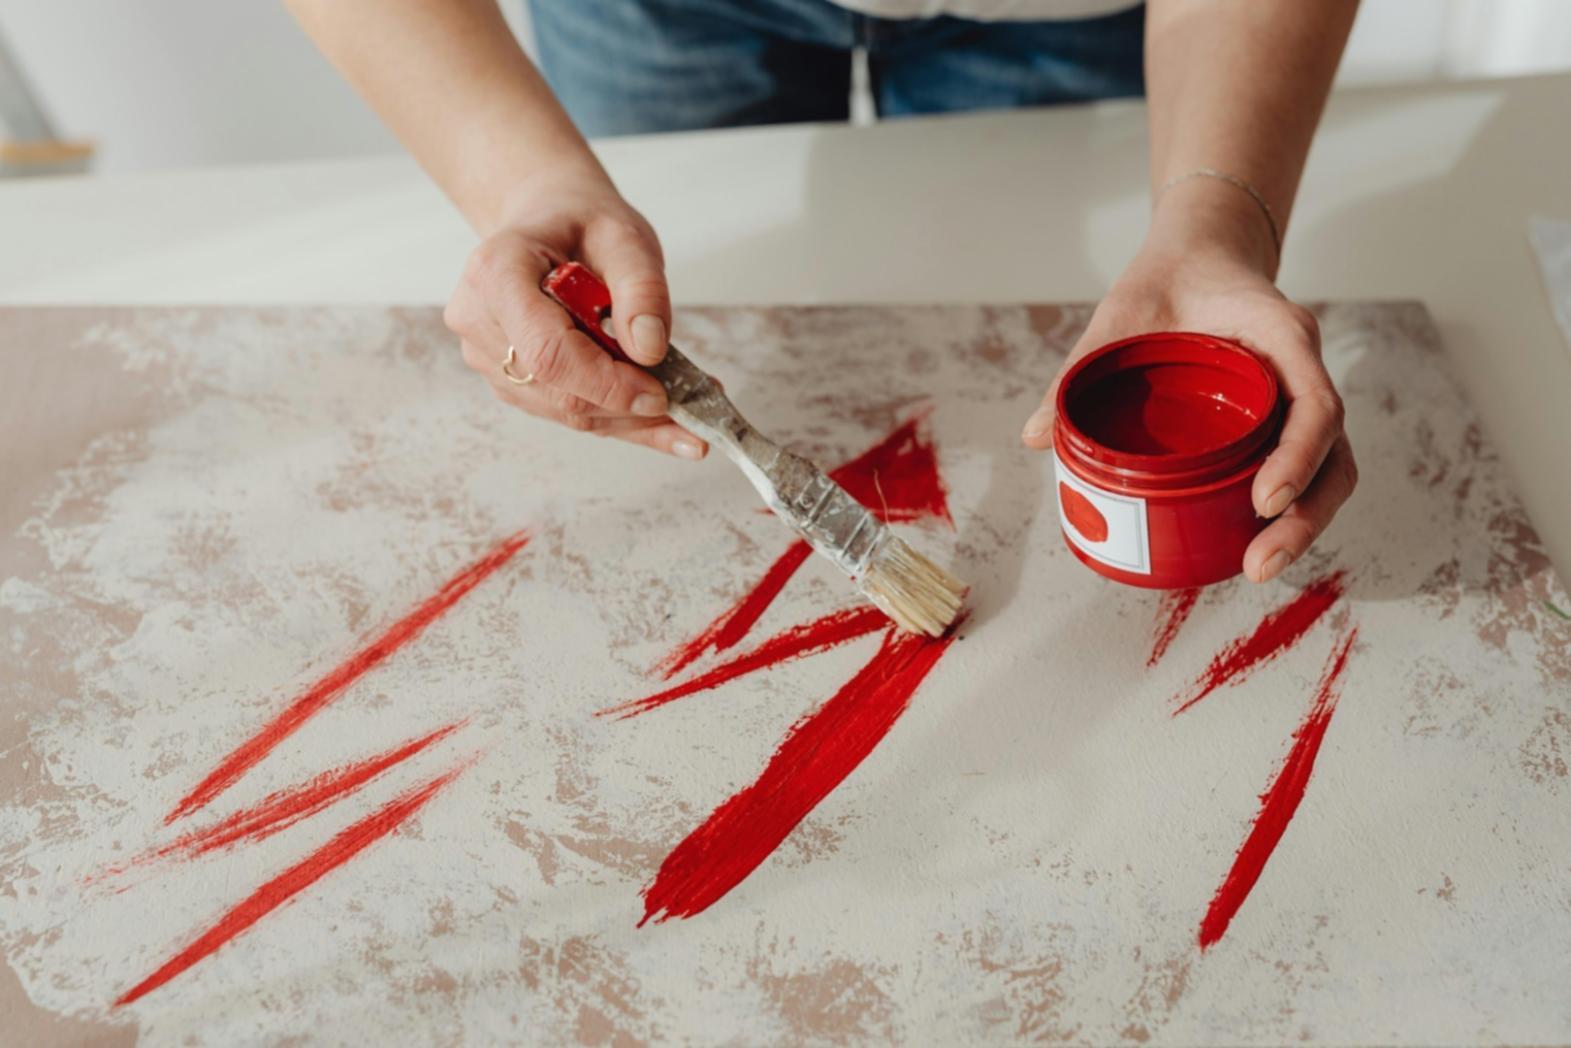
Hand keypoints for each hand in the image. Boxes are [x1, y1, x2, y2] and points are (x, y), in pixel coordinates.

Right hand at [443, 164, 707, 459]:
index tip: (660, 395)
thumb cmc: (581, 223)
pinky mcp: (507, 378)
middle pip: (556, 390)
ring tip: (684, 412)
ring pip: (562, 410)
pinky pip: (563, 411)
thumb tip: (649, 350)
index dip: (605, 382)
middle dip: (627, 408)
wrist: (548, 221)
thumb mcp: (625, 237)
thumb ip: (641, 289)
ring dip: (627, 420)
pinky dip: (614, 416)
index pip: (548, 350)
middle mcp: (478, 319)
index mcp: (496, 272)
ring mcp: (486, 355)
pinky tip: (654, 412)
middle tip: (691, 413)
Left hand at [1021, 182, 1356, 582]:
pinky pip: (1300, 469)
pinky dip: (1285, 510)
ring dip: (1302, 525)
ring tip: (1257, 567)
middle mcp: (1301, 371)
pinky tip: (1247, 546)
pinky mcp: (1280, 421)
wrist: (1199, 256)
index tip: (1263, 500)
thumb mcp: (1119, 314)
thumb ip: (1079, 369)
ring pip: (1327, 470)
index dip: (1298, 455)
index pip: (1315, 402)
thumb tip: (1035, 437)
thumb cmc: (1165, 280)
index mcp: (1281, 335)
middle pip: (1333, 455)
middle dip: (1306, 516)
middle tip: (1259, 564)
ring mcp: (1297, 399)